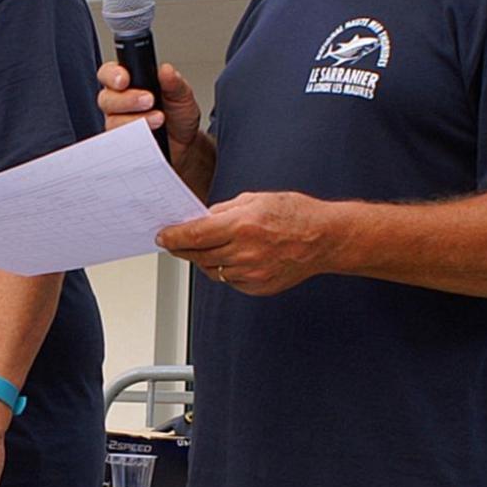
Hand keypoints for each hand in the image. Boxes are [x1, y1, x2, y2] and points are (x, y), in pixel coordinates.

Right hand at [98, 60, 200, 155]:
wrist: (184, 143)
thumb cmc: (178, 116)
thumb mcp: (182, 95)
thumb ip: (174, 82)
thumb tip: (166, 70)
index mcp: (130, 82)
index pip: (109, 73)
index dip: (112, 75)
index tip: (125, 80)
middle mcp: (119, 101)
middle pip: (106, 98)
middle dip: (127, 100)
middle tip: (149, 100)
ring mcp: (119, 123)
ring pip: (112, 121)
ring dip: (135, 120)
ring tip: (158, 119)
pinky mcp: (122, 142)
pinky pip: (119, 141)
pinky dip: (134, 138)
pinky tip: (149, 134)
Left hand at [157, 190, 337, 295]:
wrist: (324, 239)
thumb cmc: (295, 214)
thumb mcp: (255, 199)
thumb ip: (223, 210)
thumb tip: (199, 219)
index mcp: (242, 225)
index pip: (194, 235)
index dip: (173, 236)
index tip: (162, 236)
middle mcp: (245, 252)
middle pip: (198, 255)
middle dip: (182, 248)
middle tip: (174, 242)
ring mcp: (251, 273)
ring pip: (212, 270)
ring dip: (204, 259)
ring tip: (210, 246)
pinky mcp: (257, 287)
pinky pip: (229, 280)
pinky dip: (225, 269)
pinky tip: (235, 257)